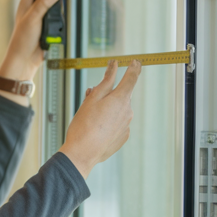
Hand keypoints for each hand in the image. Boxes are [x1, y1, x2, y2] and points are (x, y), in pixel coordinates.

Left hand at [0, 0, 69, 104]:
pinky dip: (59, 25)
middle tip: (63, 3)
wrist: (24, 61)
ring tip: (57, 20)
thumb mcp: (34, 16)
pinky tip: (58, 29)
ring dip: (59, 15)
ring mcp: (41, 19)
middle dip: (58, 1)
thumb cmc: (22, 39)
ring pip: (56, 11)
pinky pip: (58, 23)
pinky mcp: (47, 29)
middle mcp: (34, 9)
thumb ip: (47, 0)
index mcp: (27, 2)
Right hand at [59, 59, 141, 177]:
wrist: (82, 153)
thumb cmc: (84, 126)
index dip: (133, 68)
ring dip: (107, 109)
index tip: (134, 62)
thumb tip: (113, 66)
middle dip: (109, 95)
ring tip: (90, 118)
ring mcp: (126, 125)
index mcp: (120, 99)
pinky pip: (117, 124)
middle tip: (90, 100)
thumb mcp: (91, 98)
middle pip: (121, 96)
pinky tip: (96, 129)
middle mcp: (128, 111)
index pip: (131, 77)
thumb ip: (106, 81)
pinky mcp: (123, 136)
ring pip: (118, 110)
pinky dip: (108, 123)